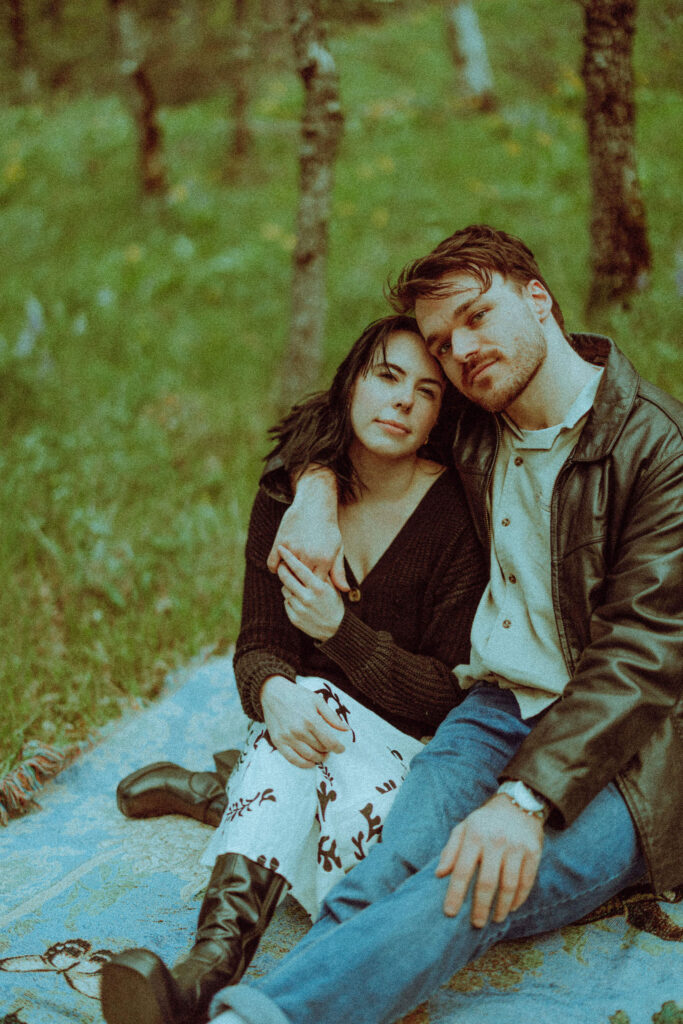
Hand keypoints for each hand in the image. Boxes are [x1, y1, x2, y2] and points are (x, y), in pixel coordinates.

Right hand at [261, 676, 348, 768]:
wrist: (273, 693)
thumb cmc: (297, 695)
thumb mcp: (317, 701)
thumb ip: (332, 716)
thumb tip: (346, 729)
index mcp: (311, 719)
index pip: (329, 741)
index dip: (338, 747)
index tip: (341, 748)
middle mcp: (299, 730)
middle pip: (320, 749)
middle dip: (328, 751)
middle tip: (330, 748)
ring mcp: (287, 737)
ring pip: (308, 756)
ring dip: (318, 758)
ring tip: (322, 754)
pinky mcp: (278, 742)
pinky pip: (293, 759)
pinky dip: (304, 764)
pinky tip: (310, 762)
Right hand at [266, 468, 347, 589]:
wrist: (314, 505)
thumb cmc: (328, 529)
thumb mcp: (337, 549)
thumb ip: (339, 572)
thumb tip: (344, 591)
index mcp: (324, 561)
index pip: (315, 586)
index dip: (312, 588)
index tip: (310, 585)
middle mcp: (309, 556)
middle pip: (299, 582)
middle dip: (298, 584)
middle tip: (298, 582)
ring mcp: (294, 549)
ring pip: (285, 574)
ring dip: (286, 575)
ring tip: (290, 573)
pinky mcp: (280, 542)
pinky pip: (272, 564)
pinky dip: (274, 567)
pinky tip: (280, 565)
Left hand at [277, 547, 344, 640]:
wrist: (335, 629)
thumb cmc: (334, 603)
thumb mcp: (332, 587)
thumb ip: (321, 574)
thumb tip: (309, 559)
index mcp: (318, 587)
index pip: (299, 568)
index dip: (289, 557)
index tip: (281, 548)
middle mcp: (308, 598)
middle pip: (286, 578)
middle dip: (282, 569)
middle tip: (282, 565)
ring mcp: (300, 609)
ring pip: (285, 590)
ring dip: (288, 586)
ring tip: (296, 586)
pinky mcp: (294, 618)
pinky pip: (286, 602)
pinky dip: (290, 599)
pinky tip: (298, 600)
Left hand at [435, 794, 543, 927]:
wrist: (518, 804)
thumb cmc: (485, 821)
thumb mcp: (463, 828)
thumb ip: (450, 850)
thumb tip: (439, 874)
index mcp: (475, 835)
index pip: (462, 870)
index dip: (455, 893)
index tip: (449, 912)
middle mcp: (496, 841)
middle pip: (487, 882)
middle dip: (480, 907)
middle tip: (476, 924)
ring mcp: (516, 847)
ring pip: (509, 885)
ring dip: (501, 907)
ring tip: (495, 918)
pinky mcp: (533, 852)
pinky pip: (526, 881)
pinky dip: (519, 898)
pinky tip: (511, 907)